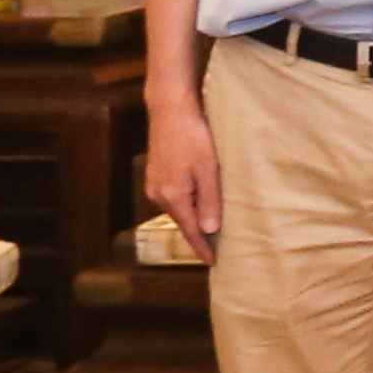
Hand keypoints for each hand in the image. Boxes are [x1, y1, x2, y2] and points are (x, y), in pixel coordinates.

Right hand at [142, 101, 221, 252]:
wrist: (170, 109)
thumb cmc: (193, 136)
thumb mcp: (208, 169)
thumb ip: (210, 200)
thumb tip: (211, 229)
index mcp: (172, 196)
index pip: (190, 230)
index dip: (202, 248)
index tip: (213, 263)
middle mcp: (158, 195)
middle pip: (183, 222)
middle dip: (200, 235)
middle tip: (218, 249)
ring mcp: (155, 184)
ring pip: (179, 209)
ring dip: (194, 218)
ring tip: (212, 229)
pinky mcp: (156, 174)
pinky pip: (175, 197)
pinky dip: (188, 205)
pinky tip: (199, 204)